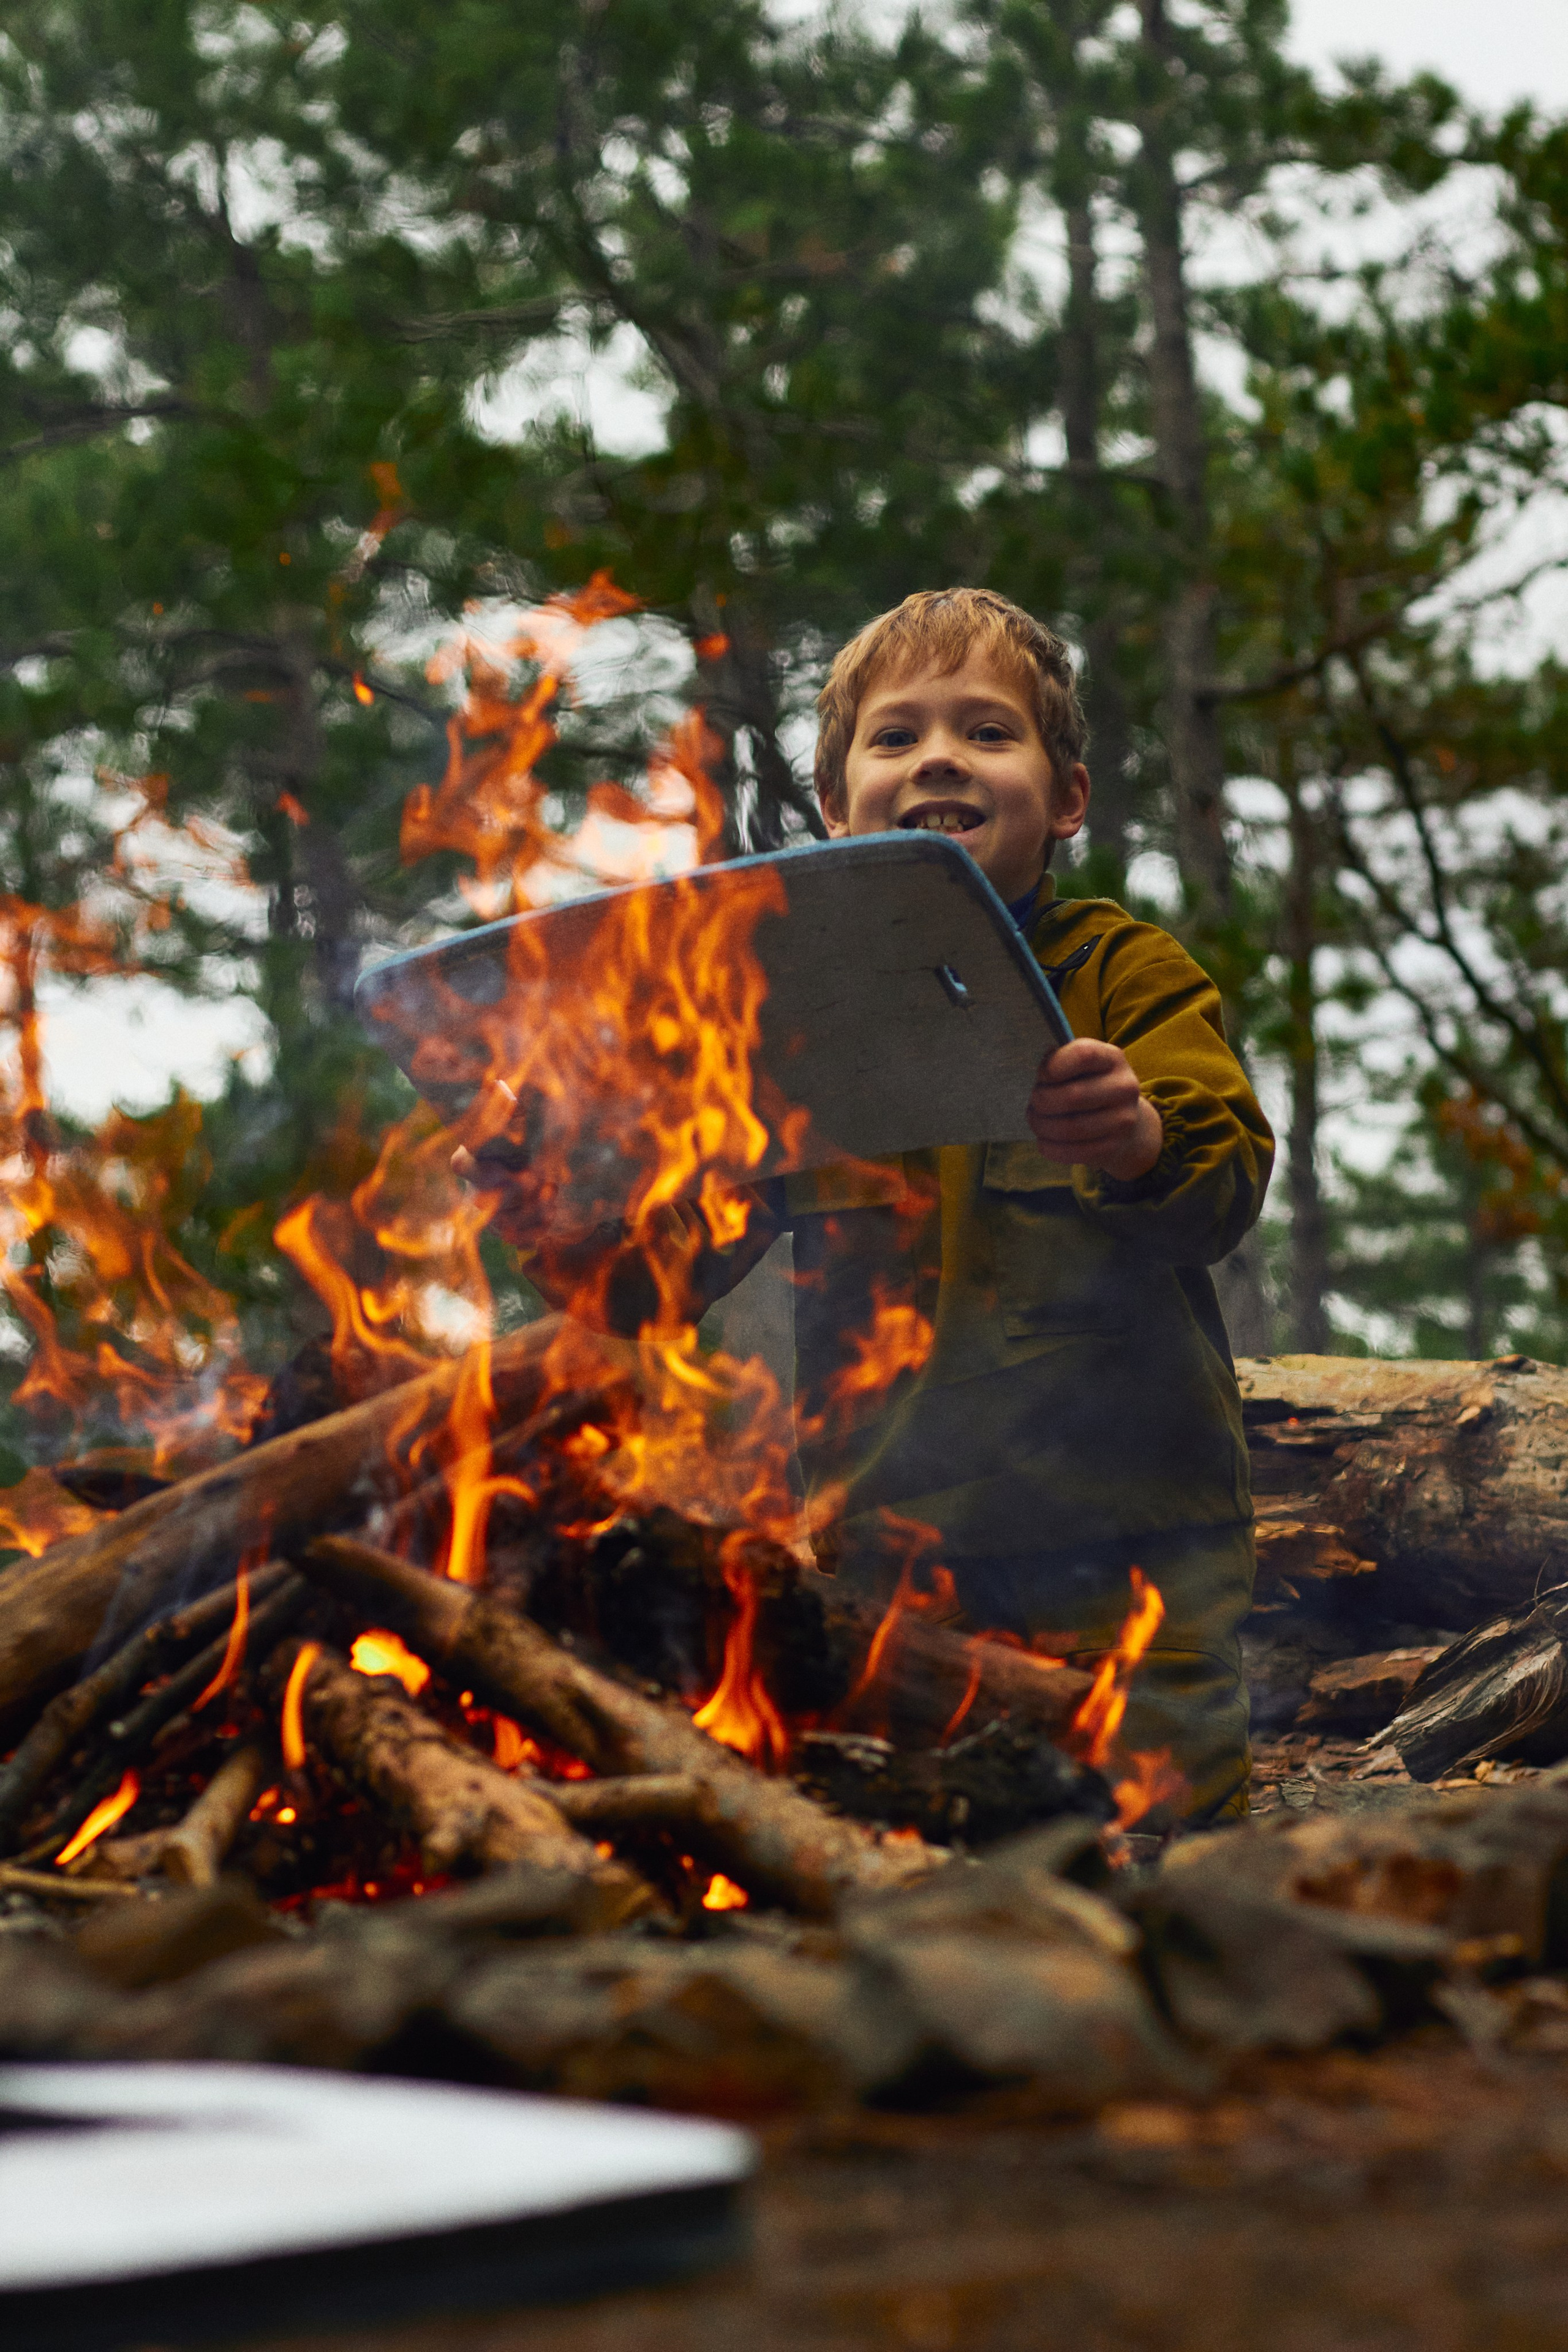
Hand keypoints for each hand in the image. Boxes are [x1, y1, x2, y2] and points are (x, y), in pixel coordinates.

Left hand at [1027, 1038, 1163, 1180]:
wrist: (1122, 1119)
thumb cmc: (1089, 1085)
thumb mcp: (1081, 1066)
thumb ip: (1060, 1060)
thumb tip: (1042, 1069)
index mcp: (1113, 1059)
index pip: (1083, 1055)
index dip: (1053, 1066)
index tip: (1042, 1076)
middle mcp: (1125, 1088)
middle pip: (1072, 1096)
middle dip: (1042, 1101)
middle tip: (1034, 1101)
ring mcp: (1122, 1120)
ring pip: (1069, 1128)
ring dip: (1042, 1125)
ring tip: (1036, 1119)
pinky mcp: (1113, 1147)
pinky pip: (1072, 1152)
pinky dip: (1049, 1147)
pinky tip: (1044, 1139)